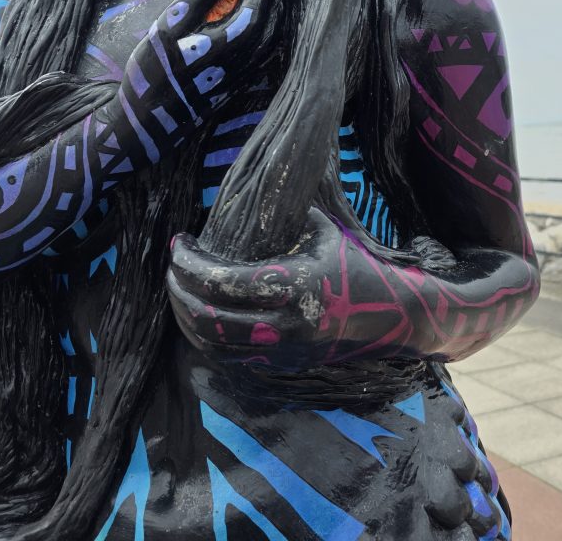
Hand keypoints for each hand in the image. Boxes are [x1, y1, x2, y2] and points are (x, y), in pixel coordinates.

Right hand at [113, 0, 275, 165]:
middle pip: (271, 21)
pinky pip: (263, 54)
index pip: (259, 3)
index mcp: (227, 44)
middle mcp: (244, 62)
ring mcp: (244, 78)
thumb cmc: (151, 71)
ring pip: (272, 39)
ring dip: (269, 12)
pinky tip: (249, 21)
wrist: (145, 126)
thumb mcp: (168, 26)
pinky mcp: (239, 88)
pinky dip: (263, 32)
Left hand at [167, 207, 440, 371]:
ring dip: (185, 316)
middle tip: (171, 268)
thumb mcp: (324, 230)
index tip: (178, 243)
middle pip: (208, 316)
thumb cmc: (354, 265)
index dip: (189, 263)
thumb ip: (285, 214)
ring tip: (179, 290)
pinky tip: (198, 315)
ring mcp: (282, 351)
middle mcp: (285, 324)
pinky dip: (204, 338)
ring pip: (212, 343)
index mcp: (294, 284)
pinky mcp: (281, 367)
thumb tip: (249, 193)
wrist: (391, 317)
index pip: (222, 279)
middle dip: (178, 290)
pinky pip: (228, 358)